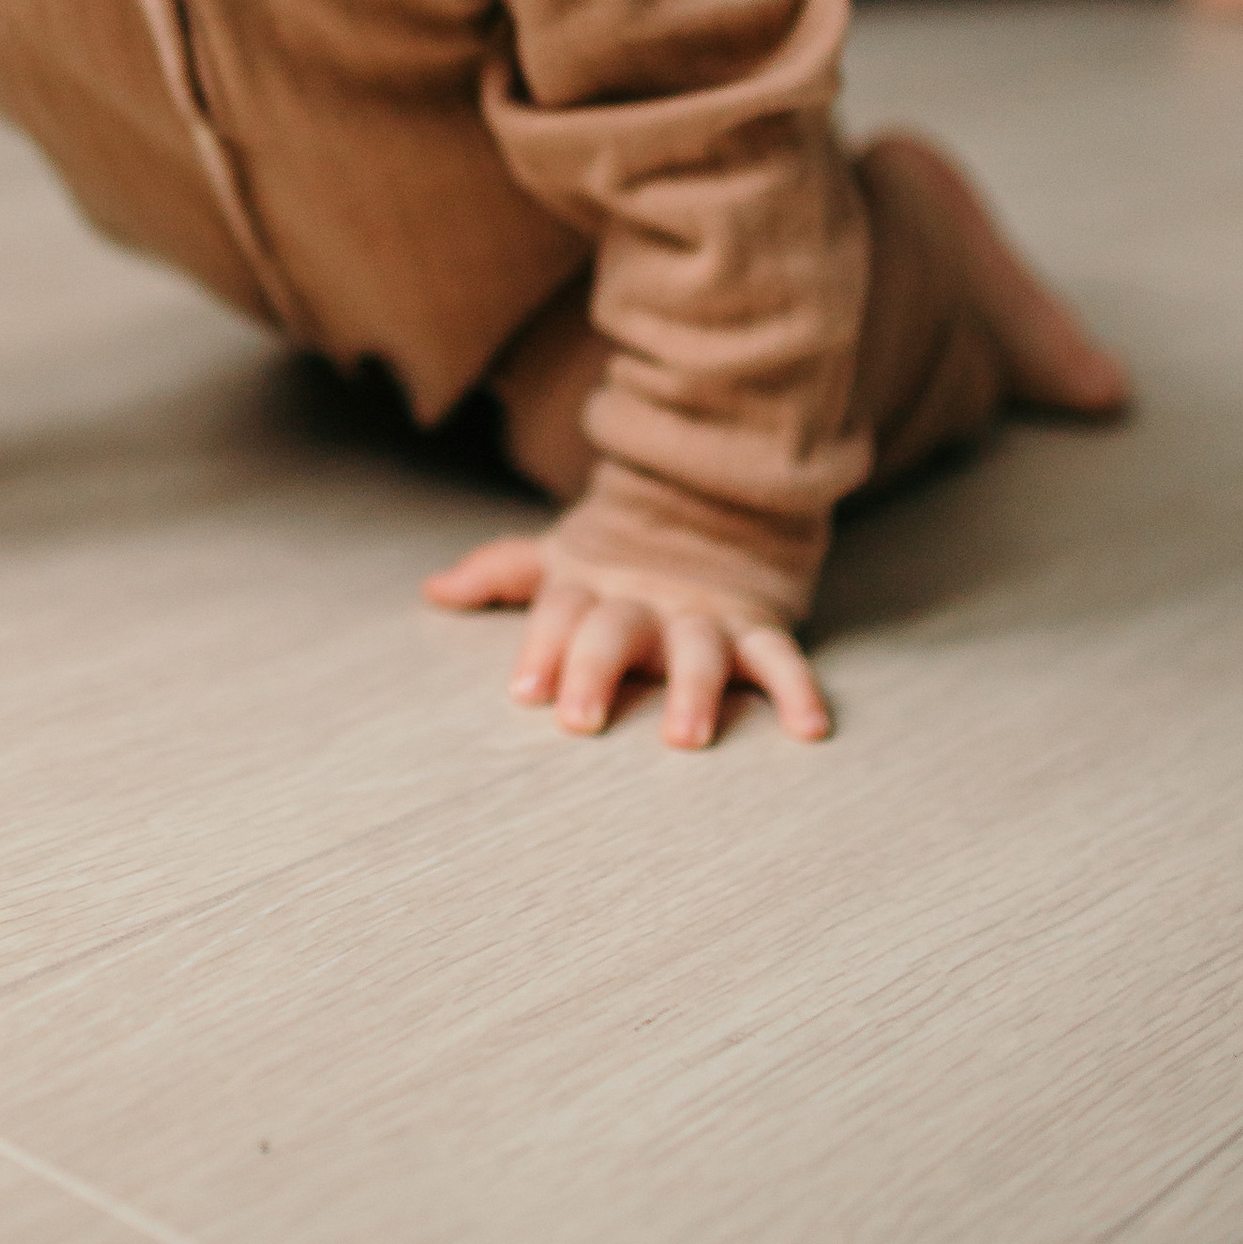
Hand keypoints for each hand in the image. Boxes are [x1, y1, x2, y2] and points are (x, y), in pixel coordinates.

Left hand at [422, 532, 829, 746]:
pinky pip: (781, 658)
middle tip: (579, 720)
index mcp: (592, 587)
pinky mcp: (756, 627)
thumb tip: (433, 591)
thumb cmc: (617, 561)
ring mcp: (703, 614)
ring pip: (699, 648)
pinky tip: (810, 730)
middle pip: (616, 629)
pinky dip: (799, 691)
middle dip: (596, 670)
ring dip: (693, 689)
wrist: (712, 506)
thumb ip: (499, 574)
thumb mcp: (557, 559)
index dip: (541, 649)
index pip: (558, 613)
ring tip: (685, 737)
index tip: (524, 693)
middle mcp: (645, 601)